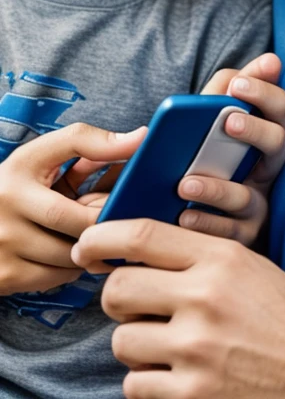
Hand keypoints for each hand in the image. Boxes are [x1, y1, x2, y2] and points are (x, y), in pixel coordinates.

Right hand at [0, 122, 145, 293]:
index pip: (75, 146)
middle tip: (121, 218)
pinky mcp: (5, 275)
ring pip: (73, 252)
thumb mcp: (42, 159)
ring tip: (93, 234)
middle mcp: (9, 201)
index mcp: (21, 165)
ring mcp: (4, 241)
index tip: (139, 158)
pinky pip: (59, 276)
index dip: (111, 152)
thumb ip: (87, 144)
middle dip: (105, 220)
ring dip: (92, 246)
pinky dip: (73, 266)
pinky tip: (70, 253)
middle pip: (82, 219)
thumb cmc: (18, 189)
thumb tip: (141, 138)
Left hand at [72, 219, 284, 398]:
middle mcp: (204, 298)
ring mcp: (196, 349)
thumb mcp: (249, 266)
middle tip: (133, 305)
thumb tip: (137, 251)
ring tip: (165, 345)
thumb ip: (198, 254)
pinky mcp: (192, 394)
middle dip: (117, 297)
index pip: (142, 235)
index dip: (101, 237)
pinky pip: (135, 384)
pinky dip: (147, 382)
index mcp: (221, 258)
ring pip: (123, 339)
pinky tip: (175, 375)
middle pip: (118, 289)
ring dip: (136, 343)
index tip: (85, 248)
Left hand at [177, 53, 284, 245]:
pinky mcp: (241, 236)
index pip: (279, 107)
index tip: (238, 85)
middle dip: (256, 130)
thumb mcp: (205, 118)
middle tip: (229, 121)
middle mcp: (267, 168)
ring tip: (185, 183)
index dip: (265, 93)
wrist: (169, 211)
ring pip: (249, 197)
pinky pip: (229, 233)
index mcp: (262, 134)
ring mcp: (256, 204)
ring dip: (218, 189)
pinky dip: (206, 224)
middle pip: (279, 144)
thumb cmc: (194, 153)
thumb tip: (252, 67)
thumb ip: (222, 89)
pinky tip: (184, 216)